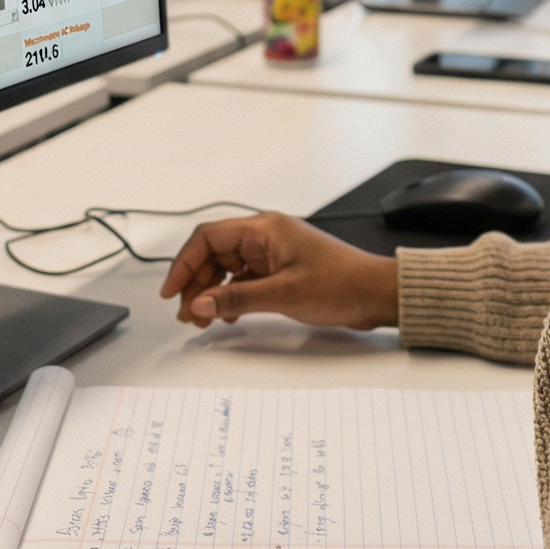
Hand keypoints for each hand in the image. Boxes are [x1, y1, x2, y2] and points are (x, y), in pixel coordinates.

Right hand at [160, 214, 399, 329]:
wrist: (377, 295)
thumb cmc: (343, 284)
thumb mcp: (284, 294)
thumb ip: (236, 300)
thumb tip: (199, 304)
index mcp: (264, 228)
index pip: (208, 238)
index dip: (184, 263)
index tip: (172, 292)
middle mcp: (265, 237)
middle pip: (213, 254)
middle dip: (196, 284)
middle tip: (188, 314)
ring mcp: (272, 254)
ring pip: (226, 270)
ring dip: (211, 293)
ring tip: (202, 320)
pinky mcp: (280, 272)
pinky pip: (243, 281)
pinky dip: (230, 297)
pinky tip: (225, 316)